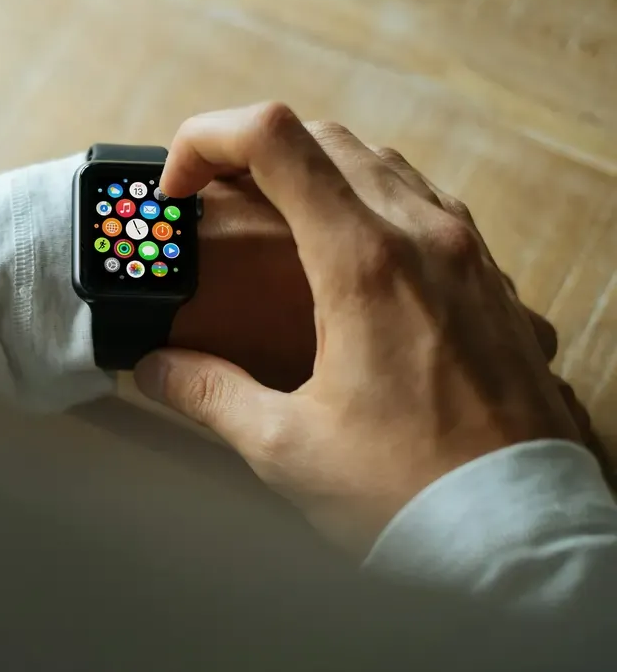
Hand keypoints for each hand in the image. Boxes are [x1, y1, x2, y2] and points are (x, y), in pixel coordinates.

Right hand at [136, 104, 582, 554]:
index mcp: (364, 263)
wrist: (516, 533)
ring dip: (314, 173)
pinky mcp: (493, 282)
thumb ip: (208, 394)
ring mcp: (469, 254)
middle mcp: (425, 237)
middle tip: (211, 203)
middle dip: (251, 153)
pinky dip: (370, 205)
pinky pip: (427, 205)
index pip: (274, 139)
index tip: (178, 191)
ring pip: (382, 164)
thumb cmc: (407, 493)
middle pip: (325, 138)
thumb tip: (155, 370)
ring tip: (272, 226)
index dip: (206, 141)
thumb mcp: (284, 447)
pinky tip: (347, 262)